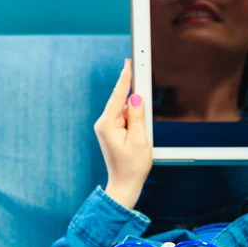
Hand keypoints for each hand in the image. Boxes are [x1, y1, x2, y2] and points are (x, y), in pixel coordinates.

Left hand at [94, 59, 152, 208]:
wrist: (125, 184)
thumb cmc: (132, 166)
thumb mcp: (140, 140)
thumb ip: (138, 116)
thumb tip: (135, 97)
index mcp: (108, 124)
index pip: (118, 95)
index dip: (126, 78)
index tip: (130, 62)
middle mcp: (104, 123)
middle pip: (120, 99)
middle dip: (132, 89)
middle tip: (140, 69)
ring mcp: (107, 127)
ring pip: (124, 108)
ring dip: (135, 107)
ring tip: (143, 117)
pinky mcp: (112, 131)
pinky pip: (124, 117)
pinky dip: (133, 115)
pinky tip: (141, 119)